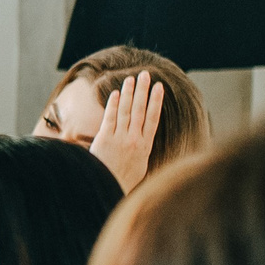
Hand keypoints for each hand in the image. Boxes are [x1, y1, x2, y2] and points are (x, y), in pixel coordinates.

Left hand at [86, 72, 164, 191]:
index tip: (159, 87)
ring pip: (126, 111)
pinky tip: (116, 93)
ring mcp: (119, 138)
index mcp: (145, 147)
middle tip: (145, 74)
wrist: (107, 189)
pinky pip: (110, 118)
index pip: (153, 119)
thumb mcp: (140, 168)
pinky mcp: (104, 139)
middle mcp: (134, 140)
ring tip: (131, 79)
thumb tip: (145, 143)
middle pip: (140, 110)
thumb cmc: (123, 181)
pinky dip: (113, 105)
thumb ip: (142, 152)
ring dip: (129, 93)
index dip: (156, 101)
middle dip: (143, 91)